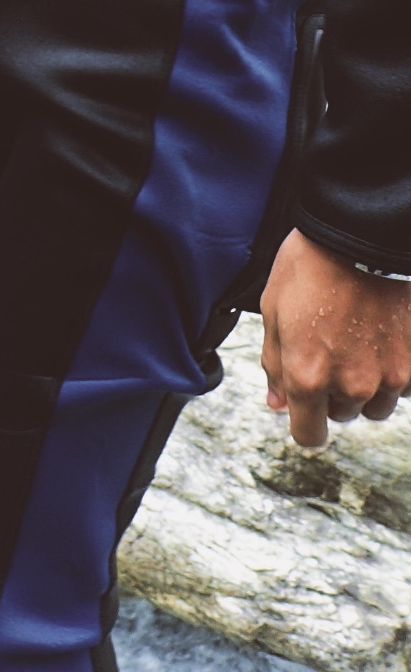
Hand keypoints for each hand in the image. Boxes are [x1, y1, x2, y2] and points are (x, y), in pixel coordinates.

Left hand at [260, 228, 410, 447]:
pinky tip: (379, 339)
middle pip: (341, 414)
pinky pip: (402, 387)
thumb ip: (275, 365)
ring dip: (364, 386)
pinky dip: (391, 372)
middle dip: (331, 394)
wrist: (360, 237)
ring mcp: (388, 376)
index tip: (305, 411)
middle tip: (328, 351)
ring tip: (355, 343)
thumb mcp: (274, 312)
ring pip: (374, 405)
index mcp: (307, 376)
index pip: (308, 435)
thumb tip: (278, 403)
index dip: (304, 424)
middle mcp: (350, 384)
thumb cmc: (309, 267)